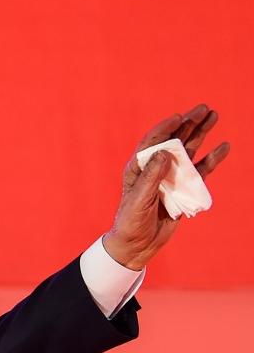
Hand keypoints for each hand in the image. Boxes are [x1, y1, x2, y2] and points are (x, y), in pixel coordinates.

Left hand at [102, 104, 229, 270]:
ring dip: (201, 134)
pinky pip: (200, 172)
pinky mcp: (184, 189)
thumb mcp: (138, 199)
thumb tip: (165, 153)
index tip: (179, 117)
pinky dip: (211, 160)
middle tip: (204, 108)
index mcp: (138, 167)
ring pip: (189, 151)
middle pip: (173, 141)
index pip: (152, 142)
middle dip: (188, 123)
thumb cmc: (131, 221)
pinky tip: (223, 147)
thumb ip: (151, 177)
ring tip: (214, 116)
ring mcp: (171, 177)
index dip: (165, 128)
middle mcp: (155, 168)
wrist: (137, 245)